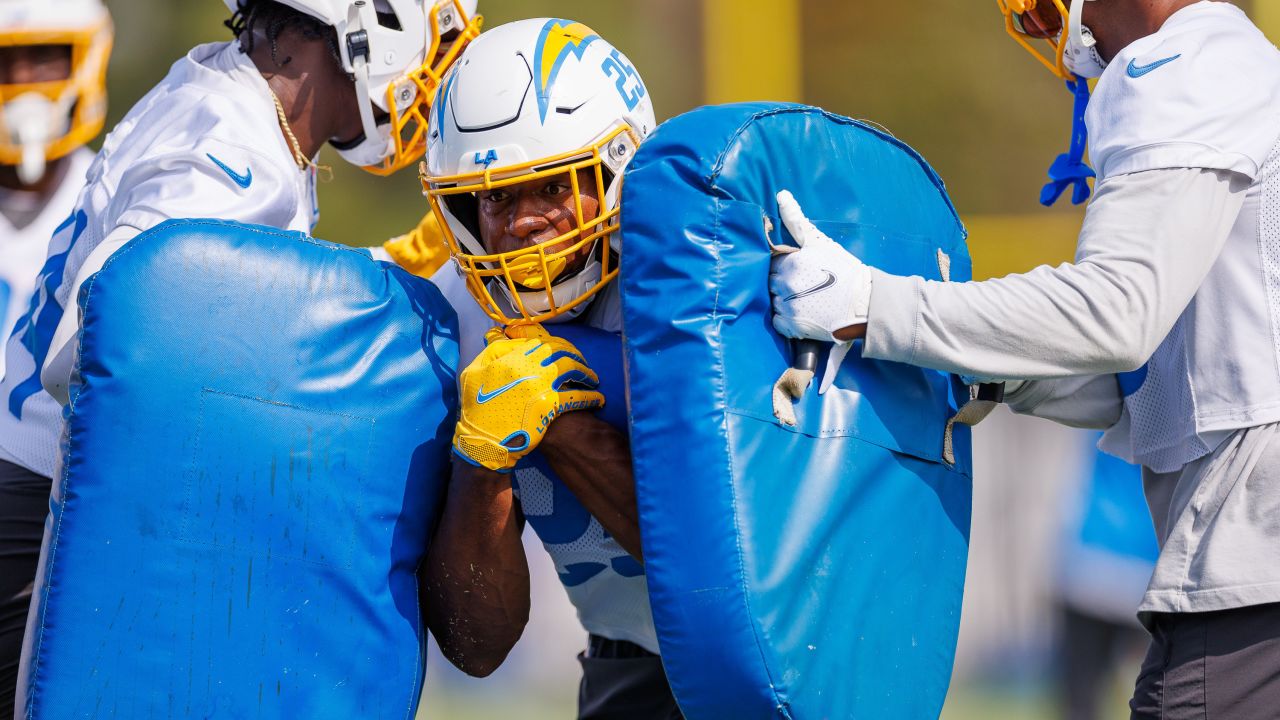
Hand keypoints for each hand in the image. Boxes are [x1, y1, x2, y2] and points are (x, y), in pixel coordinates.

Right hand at [454, 326, 604, 472]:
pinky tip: (597, 399)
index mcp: (512, 356)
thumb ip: (492, 351)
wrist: (483, 439)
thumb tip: (500, 333)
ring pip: (572, 370)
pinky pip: (576, 397)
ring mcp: (541, 385)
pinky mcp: (550, 406)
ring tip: (593, 379)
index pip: (541, 342)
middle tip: (583, 363)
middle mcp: (529, 366)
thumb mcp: (474, 372)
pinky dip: (590, 397)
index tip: (565, 350)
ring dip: (586, 374)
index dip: (557, 345)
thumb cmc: (477, 407)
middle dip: (576, 355)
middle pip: (561, 351)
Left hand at [769, 190, 872, 342]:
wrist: (864, 303)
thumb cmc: (844, 270)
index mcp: (789, 263)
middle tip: (804, 286)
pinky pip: (777, 322)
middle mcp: (784, 284)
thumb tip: (781, 194)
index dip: (783, 267)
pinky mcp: (791, 327)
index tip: (799, 272)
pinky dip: (786, 320)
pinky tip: (803, 314)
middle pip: (770, 282)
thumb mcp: (820, 242)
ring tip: (807, 301)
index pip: (771, 263)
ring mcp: (787, 307)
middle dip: (782, 283)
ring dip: (784, 301)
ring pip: (773, 302)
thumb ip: (796, 220)